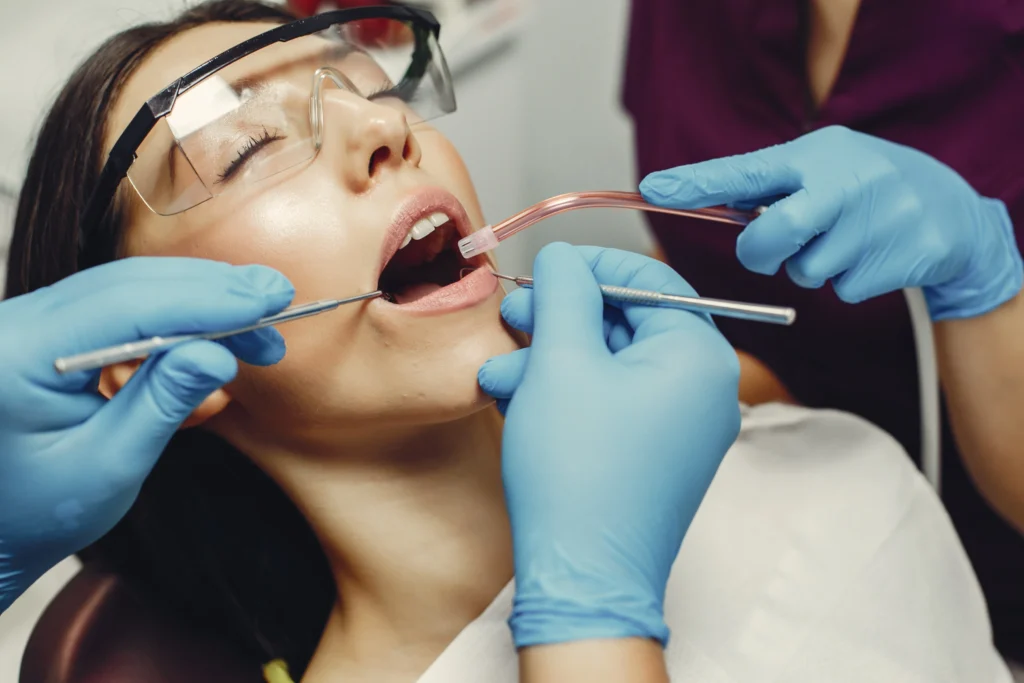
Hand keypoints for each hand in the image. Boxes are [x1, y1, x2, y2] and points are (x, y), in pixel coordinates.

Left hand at [0, 258, 292, 609]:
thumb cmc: (39, 512)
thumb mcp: (109, 467)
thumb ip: (162, 403)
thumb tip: (220, 353)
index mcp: (16, 357)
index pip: (124, 307)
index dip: (203, 300)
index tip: (266, 302)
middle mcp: (15, 324)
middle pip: (129, 283)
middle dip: (211, 290)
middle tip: (278, 298)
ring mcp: (29, 321)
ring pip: (128, 286)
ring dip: (200, 299)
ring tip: (261, 322)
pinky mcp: (50, 328)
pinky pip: (119, 304)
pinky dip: (175, 313)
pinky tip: (218, 329)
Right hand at [478, 244, 740, 646]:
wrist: (583, 577)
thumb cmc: (578, 471)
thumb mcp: (562, 362)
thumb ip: (565, 294)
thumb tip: (567, 258)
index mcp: (700, 357)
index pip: (652, 280)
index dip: (592, 265)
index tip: (548, 265)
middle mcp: (703, 390)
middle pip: (627, 324)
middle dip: (560, 319)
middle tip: (513, 315)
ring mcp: (680, 428)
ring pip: (610, 367)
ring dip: (550, 361)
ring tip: (499, 374)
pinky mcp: (653, 457)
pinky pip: (610, 404)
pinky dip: (565, 395)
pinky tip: (517, 401)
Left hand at [640, 125, 1022, 319]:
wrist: (950, 210)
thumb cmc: (861, 188)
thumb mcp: (821, 167)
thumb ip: (768, 186)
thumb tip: (695, 197)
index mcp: (816, 155)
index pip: (746, 170)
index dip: (698, 183)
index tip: (654, 187)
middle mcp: (844, 183)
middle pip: (771, 238)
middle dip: (761, 254)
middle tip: (772, 250)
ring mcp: (875, 221)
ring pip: (806, 273)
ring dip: (811, 268)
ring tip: (842, 240)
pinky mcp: (898, 258)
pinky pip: (842, 291)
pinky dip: (846, 283)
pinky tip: (869, 257)